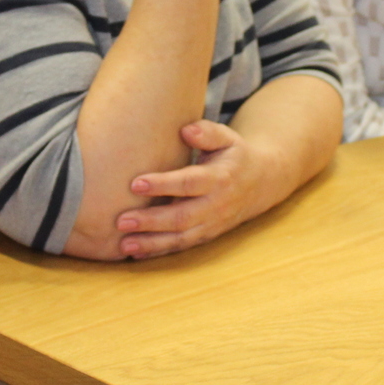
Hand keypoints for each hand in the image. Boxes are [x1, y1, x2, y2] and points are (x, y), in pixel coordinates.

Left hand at [113, 119, 275, 257]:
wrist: (262, 183)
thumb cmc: (234, 155)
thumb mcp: (227, 138)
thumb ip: (207, 132)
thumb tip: (186, 130)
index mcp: (220, 178)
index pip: (189, 183)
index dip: (163, 184)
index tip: (135, 183)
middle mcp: (217, 205)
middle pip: (182, 217)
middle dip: (151, 221)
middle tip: (121, 220)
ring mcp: (213, 224)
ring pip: (181, 238)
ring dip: (152, 243)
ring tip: (124, 244)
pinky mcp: (207, 235)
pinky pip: (183, 247)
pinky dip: (160, 252)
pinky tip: (137, 254)